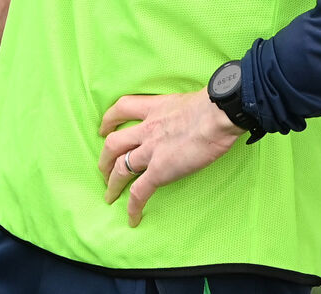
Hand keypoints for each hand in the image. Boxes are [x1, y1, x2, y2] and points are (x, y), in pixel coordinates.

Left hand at [97, 92, 242, 227]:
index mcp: (154, 108)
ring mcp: (151, 151)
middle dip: (105, 158)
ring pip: (121, 168)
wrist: (217, 114)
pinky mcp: (160, 171)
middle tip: (103, 168)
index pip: (122, 108)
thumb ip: (182, 110)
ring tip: (109, 194)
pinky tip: (132, 219)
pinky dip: (133, 207)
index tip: (104, 128)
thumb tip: (193, 115)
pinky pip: (140, 192)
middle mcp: (147, 129)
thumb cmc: (213, 105)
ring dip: (112, 183)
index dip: (109, 119)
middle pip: (114, 143)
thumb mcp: (188, 100)